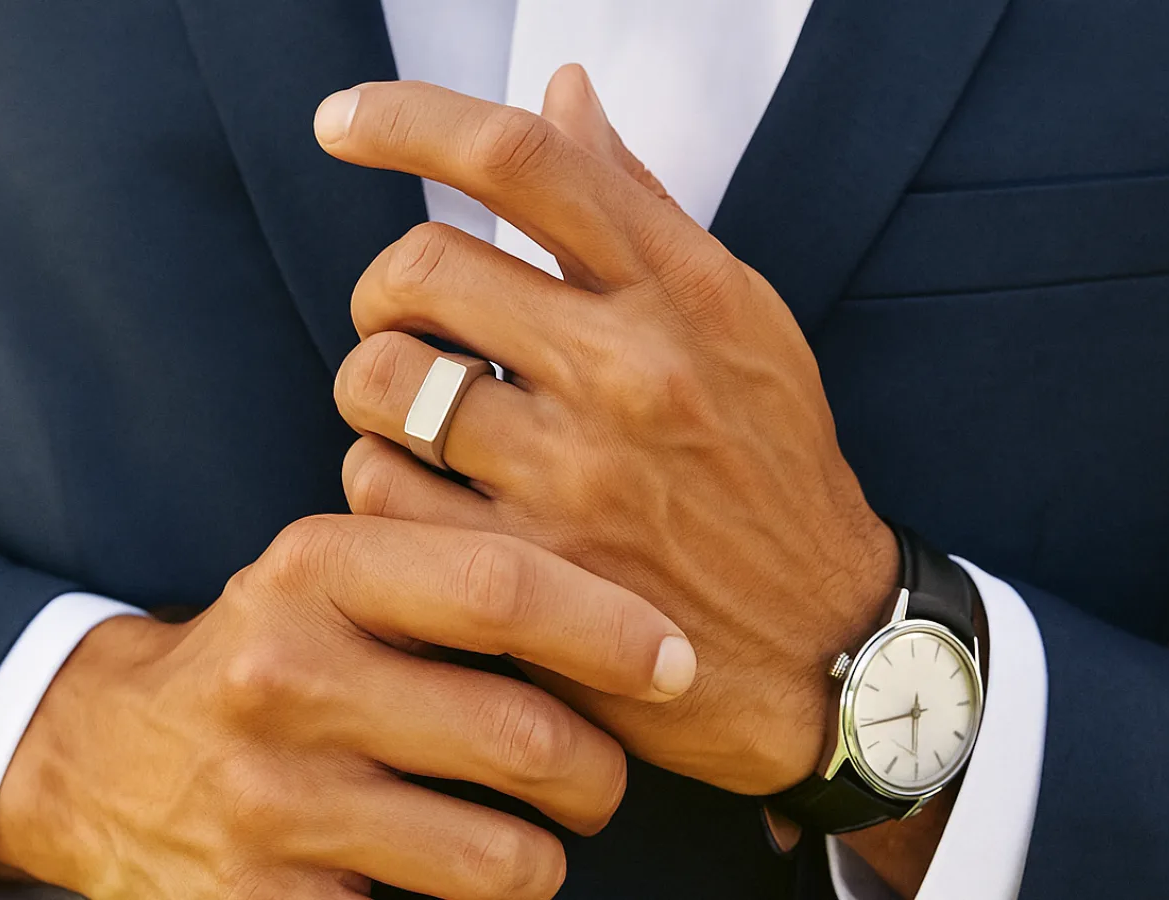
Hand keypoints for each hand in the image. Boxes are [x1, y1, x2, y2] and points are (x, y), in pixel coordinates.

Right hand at [0, 515, 694, 899]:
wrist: (98, 755)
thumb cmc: (270, 652)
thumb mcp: (331, 574)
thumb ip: (452, 566)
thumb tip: (635, 608)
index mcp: (318, 569)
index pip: (500, 586)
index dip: (612, 627)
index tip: (680, 662)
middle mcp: (288, 675)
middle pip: (524, 736)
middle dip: (600, 774)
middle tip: (599, 779)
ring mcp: (271, 797)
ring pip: (502, 861)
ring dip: (544, 859)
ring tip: (529, 838)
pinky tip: (443, 878)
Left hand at [315, 67, 896, 795]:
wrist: (826, 645)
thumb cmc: (775, 471)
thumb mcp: (742, 322)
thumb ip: (642, 208)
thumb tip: (563, 92)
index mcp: (683, 295)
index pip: (527, 160)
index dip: (413, 118)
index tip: (342, 120)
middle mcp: (630, 373)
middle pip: (422, 264)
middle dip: (385, 288)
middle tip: (407, 319)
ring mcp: (577, 478)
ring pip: (381, 381)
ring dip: (375, 388)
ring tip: (417, 412)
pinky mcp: (531, 575)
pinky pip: (380, 490)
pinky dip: (382, 480)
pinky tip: (428, 492)